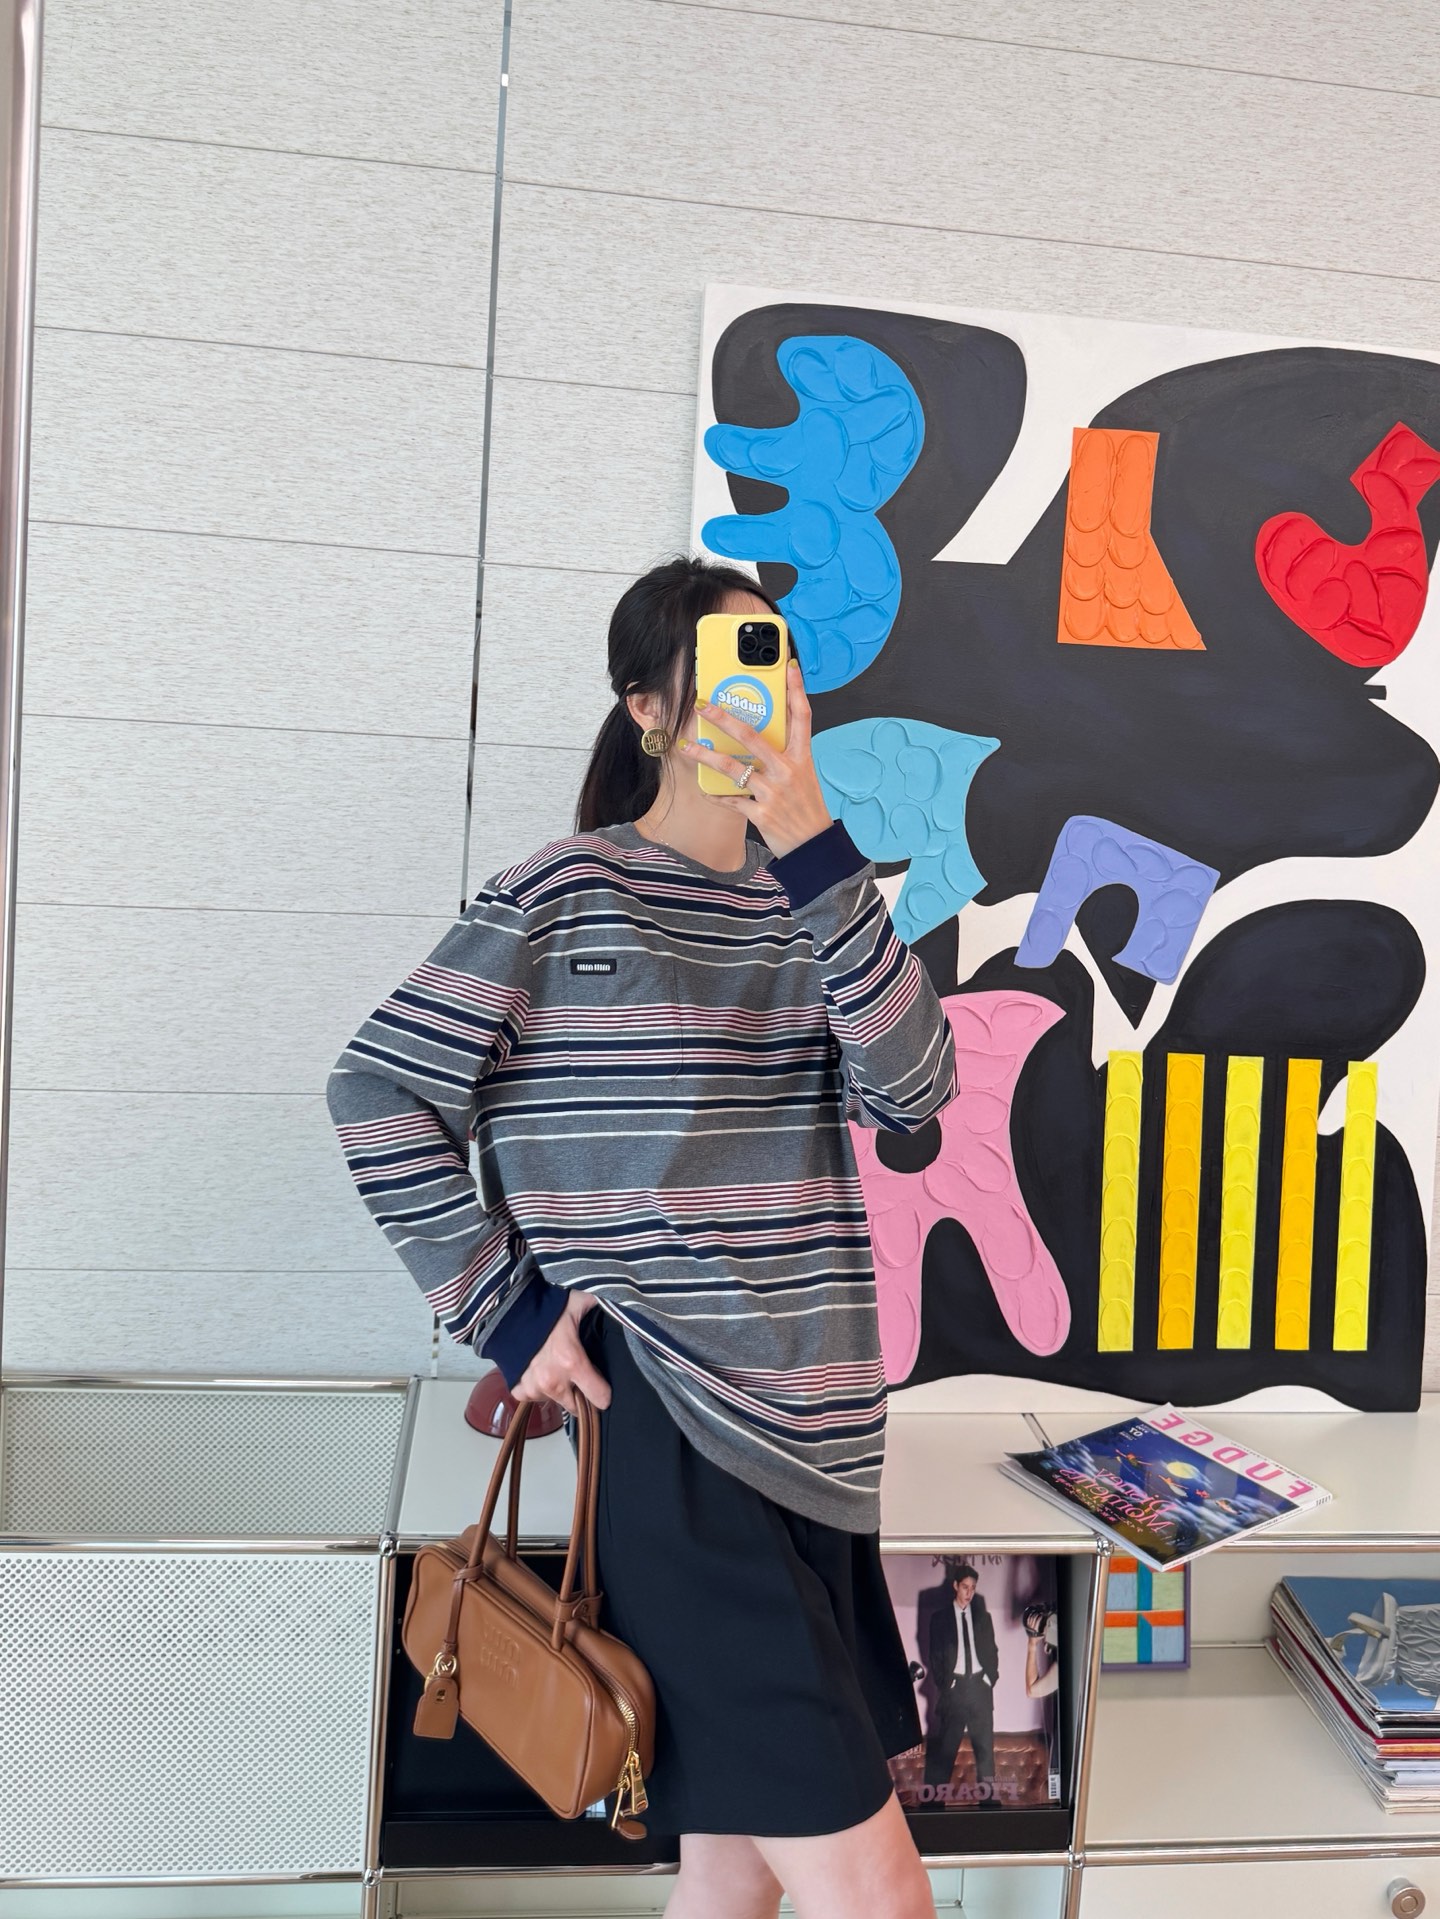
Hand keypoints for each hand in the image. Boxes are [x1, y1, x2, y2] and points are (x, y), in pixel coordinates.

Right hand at [511, 1290, 611, 1413]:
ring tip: (555, 1366)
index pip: (600, 1398)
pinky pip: (535, 1397)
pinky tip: (538, 1370)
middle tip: (579, 1377)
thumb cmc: (546, 1307)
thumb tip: (618, 1314)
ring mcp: (534, 1388)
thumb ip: (601, 1312)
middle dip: (581, 1396)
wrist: (508, 1309)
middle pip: (577, 1407)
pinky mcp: (519, 1389)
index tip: (604, 1387)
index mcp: (573, 1362)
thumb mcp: (580, 1304)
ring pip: (556, 1401)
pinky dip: (538, 1388)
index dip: (606, 1393)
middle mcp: (553, 1381)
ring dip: (558, 1390)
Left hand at [679, 657, 833, 858]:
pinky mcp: (761, 814)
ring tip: (686, 747)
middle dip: (723, 718)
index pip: (802, 716)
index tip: (789, 667)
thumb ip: (784, 756)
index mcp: (801, 758)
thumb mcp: (803, 776)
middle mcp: (787, 771)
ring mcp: (773, 793)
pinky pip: (731, 801)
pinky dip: (716, 795)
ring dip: (705, 757)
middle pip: (752, 737)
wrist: (814, 847)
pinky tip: (705, 790)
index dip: (796, 690)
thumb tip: (757, 737)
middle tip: (703, 705)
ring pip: (733, 769)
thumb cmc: (806, 808)